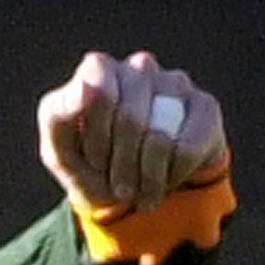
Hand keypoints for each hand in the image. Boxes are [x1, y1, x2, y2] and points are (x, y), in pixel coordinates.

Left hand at [39, 51, 225, 217]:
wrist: (136, 196)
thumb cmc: (93, 167)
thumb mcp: (60, 151)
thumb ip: (58, 115)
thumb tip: (86, 87)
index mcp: (100, 70)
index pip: (100, 91)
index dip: (97, 137)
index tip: (94, 160)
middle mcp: (139, 68)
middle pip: (130, 119)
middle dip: (120, 165)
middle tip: (119, 185)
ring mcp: (175, 83)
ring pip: (160, 138)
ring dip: (146, 179)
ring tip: (141, 190)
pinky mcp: (205, 107)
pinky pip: (187, 150)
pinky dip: (173, 177)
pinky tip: (168, 179)